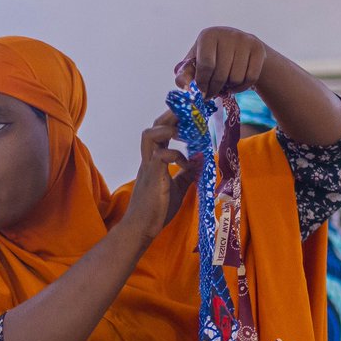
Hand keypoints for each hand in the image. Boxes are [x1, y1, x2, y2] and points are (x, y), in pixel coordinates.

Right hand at [118, 110, 198, 241]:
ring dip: (168, 129)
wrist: (141, 228)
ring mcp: (149, 167)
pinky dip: (177, 156)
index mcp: (154, 160)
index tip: (188, 112)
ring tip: (184, 133)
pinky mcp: (153, 176)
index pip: (160, 131)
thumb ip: (186, 173)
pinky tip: (186, 165)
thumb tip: (200, 159)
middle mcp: (149, 159)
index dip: (173, 119)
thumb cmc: (156, 210)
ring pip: (150, 135)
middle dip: (171, 115)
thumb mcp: (177, 188)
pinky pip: (162, 156)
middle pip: (154, 126)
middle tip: (189, 112)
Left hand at [175, 26, 266, 98]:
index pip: (205, 66)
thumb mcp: (194, 64)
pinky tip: (236, 83)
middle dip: (214, 89)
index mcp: (208, 35)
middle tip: (212, 93)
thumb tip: (184, 87)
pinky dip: (242, 87)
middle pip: (220, 74)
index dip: (202, 84)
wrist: (238, 48)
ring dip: (229, 87)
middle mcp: (227, 34)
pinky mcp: (258, 48)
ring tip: (224, 83)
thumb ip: (184, 75)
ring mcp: (244, 40)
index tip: (202, 91)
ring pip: (236, 78)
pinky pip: (250, 78)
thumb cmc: (211, 58)